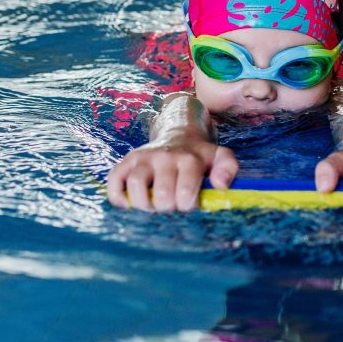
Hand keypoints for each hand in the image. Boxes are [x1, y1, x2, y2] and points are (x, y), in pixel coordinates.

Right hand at [105, 92, 236, 211]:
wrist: (179, 134)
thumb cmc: (200, 156)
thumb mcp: (221, 156)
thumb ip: (228, 168)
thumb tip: (220, 185)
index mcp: (189, 158)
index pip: (185, 190)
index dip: (187, 205)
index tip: (189, 205)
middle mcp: (165, 156)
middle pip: (161, 193)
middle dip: (168, 208)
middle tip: (172, 207)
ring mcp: (143, 158)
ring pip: (135, 185)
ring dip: (144, 205)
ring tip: (153, 207)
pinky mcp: (126, 161)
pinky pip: (114, 181)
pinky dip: (118, 197)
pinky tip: (131, 203)